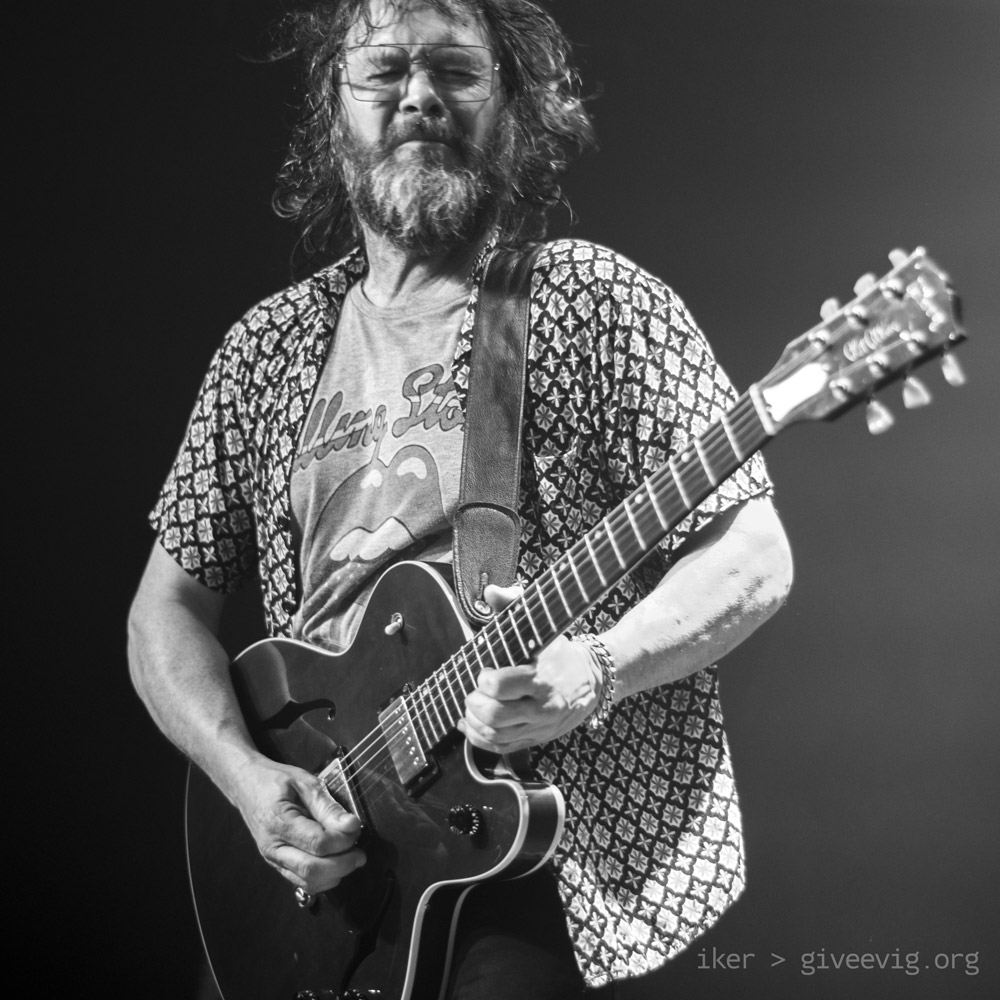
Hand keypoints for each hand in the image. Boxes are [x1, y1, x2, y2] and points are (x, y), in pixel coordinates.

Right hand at [228, 756, 365, 894]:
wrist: (246, 785)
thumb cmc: (275, 780)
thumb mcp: (304, 782)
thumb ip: (328, 806)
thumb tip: (352, 825)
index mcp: (278, 822)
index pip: (318, 843)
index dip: (343, 839)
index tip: (357, 827)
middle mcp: (273, 847)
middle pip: (313, 870)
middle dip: (343, 864)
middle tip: (360, 852)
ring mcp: (273, 859)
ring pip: (309, 882)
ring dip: (336, 874)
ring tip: (351, 857)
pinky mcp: (277, 865)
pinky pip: (303, 882)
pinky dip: (324, 879)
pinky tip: (336, 863)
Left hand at [460, 585, 602, 753]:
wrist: (593, 680)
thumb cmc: (560, 652)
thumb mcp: (541, 626)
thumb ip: (513, 606)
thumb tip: (491, 591)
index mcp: (542, 678)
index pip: (500, 685)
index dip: (485, 679)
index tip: (484, 671)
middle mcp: (541, 707)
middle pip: (494, 715)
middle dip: (474, 702)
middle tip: (474, 690)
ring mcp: (538, 727)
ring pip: (494, 735)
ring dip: (473, 721)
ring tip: (471, 705)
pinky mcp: (535, 739)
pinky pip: (500, 747)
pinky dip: (478, 738)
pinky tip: (469, 724)